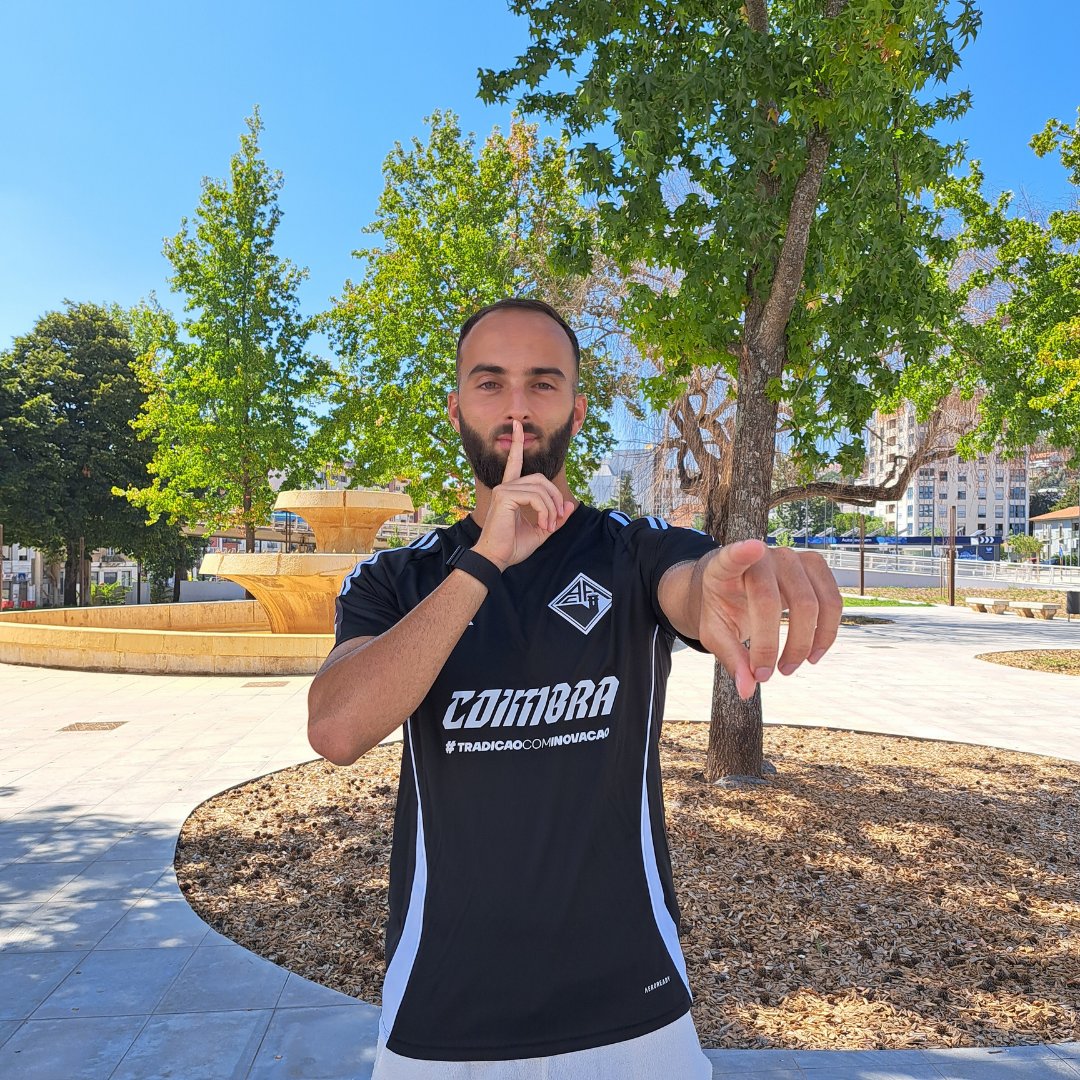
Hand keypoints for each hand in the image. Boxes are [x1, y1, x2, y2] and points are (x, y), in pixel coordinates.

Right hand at [472, 420, 575, 569]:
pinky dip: (545, 511)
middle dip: (555, 497)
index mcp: (510, 491)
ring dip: (552, 508)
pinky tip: (543, 524)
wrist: (496, 559)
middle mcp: (505, 486)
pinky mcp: (504, 496)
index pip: (514, 462)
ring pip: (540, 488)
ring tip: (549, 526)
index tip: (517, 426)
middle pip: (540, 479)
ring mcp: (503, 489)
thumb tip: (570, 505)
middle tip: (557, 519)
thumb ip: (555, 517)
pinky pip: (535, 497)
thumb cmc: (513, 547)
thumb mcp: (541, 531)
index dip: (517, 443)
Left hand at [695, 540, 841, 700]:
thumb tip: (747, 691)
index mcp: (725, 567)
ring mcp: (791, 557)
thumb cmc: (721, 607)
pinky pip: (832, 601)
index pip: (732, 556)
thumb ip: (730, 657)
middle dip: (771, 645)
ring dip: (804, 643)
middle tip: (765, 676)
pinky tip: (813, 655)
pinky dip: (827, 632)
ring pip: (811, 602)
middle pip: (773, 600)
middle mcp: (761, 556)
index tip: (752, 547)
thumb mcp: (715, 632)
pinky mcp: (814, 566)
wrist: (736, 587)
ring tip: (789, 669)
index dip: (742, 552)